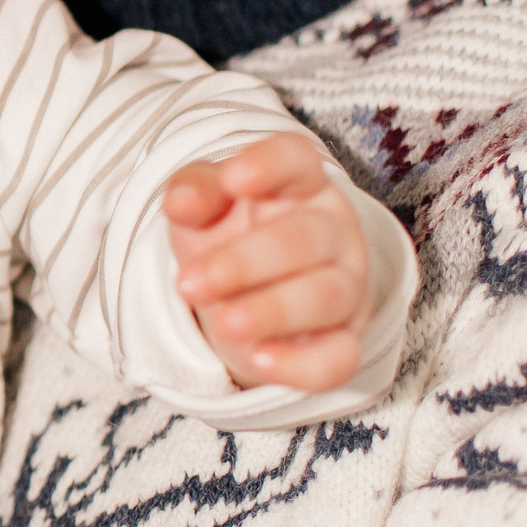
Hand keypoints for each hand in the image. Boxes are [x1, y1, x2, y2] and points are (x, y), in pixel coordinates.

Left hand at [165, 133, 371, 391]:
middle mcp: (333, 233)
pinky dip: (301, 365)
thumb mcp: (203, 206)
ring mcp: (346, 287)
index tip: (233, 179)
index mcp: (301, 185)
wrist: (248, 291)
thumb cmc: (229, 231)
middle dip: (245, 262)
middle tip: (190, 283)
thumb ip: (193, 192)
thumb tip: (181, 202)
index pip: (297, 161)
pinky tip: (260, 361)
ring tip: (224, 323)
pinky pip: (336, 358)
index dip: (269, 165)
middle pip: (305, 239)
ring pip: (325, 296)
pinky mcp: (344, 341)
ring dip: (273, 311)